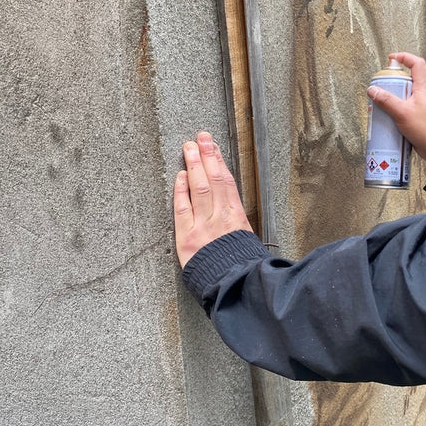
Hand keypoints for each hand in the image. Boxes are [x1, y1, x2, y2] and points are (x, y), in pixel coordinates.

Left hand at [173, 132, 252, 267]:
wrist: (235, 287)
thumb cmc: (241, 267)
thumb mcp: (246, 241)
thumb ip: (235, 223)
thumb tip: (229, 209)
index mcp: (237, 217)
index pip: (226, 182)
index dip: (219, 161)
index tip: (213, 146)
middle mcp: (221, 217)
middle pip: (214, 179)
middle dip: (207, 155)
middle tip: (201, 137)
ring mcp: (203, 226)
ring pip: (199, 188)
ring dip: (194, 165)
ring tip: (189, 147)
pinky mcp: (187, 238)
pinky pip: (183, 209)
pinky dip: (181, 190)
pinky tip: (180, 176)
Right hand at [367, 52, 425, 168]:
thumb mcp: (402, 113)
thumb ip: (386, 101)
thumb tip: (373, 90)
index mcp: (424, 88)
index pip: (416, 63)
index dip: (404, 57)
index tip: (391, 59)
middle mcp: (425, 94)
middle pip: (408, 79)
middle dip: (394, 81)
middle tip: (383, 86)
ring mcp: (423, 106)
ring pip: (406, 95)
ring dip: (394, 97)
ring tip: (383, 104)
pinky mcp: (420, 117)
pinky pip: (407, 108)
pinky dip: (397, 109)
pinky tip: (390, 118)